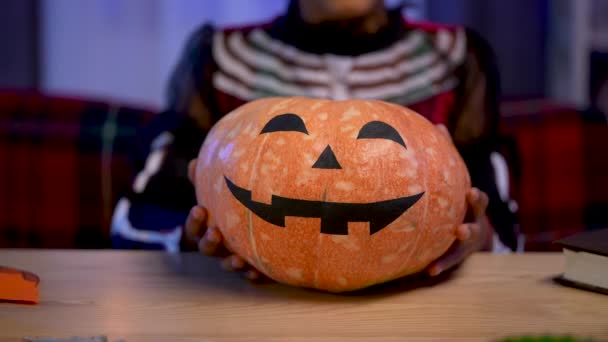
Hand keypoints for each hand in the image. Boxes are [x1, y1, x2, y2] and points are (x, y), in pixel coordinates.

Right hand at [184, 159, 264, 280]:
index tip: (200, 209)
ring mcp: (234, 259)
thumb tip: (193, 163)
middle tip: (215, 232)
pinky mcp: (253, 268)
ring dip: (230, 263)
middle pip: (207, 249)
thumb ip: (206, 180)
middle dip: (209, 242)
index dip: (194, 221)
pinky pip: (250, 276)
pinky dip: (252, 275)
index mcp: (207, 228)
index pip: (194, 228)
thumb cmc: (234, 206)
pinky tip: (256, 272)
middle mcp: (218, 247)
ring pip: (228, 265)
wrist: (265, 226)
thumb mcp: (220, 193)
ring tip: (238, 259)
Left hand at [425, 124, 493, 276]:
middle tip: (462, 223)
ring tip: (452, 241)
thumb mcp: (454, 181)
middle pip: (477, 223)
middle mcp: (473, 224)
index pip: (478, 201)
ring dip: (459, 243)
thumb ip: (447, 155)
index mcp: (471, 207)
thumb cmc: (456, 201)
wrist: (466, 235)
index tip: (470, 191)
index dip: (476, 197)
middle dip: (472, 222)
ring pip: (465, 245)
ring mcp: (466, 243)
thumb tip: (438, 124)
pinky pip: (448, 262)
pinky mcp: (456, 257)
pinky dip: (440, 265)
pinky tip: (428, 270)